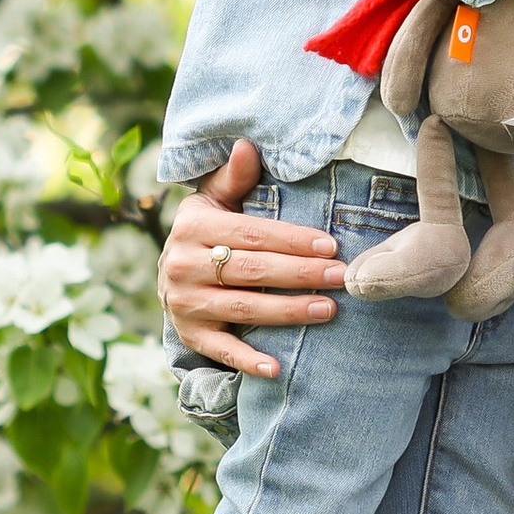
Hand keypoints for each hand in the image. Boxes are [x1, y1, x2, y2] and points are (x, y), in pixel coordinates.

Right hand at [156, 138, 345, 379]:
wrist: (171, 274)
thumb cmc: (209, 230)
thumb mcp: (214, 200)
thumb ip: (234, 178)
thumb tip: (247, 145)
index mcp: (192, 226)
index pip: (251, 233)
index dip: (292, 239)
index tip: (331, 244)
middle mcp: (183, 265)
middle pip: (252, 270)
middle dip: (301, 273)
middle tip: (342, 276)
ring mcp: (185, 303)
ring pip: (243, 307)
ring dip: (288, 311)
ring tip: (329, 309)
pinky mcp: (190, 334)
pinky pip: (221, 350)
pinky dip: (248, 361)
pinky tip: (278, 368)